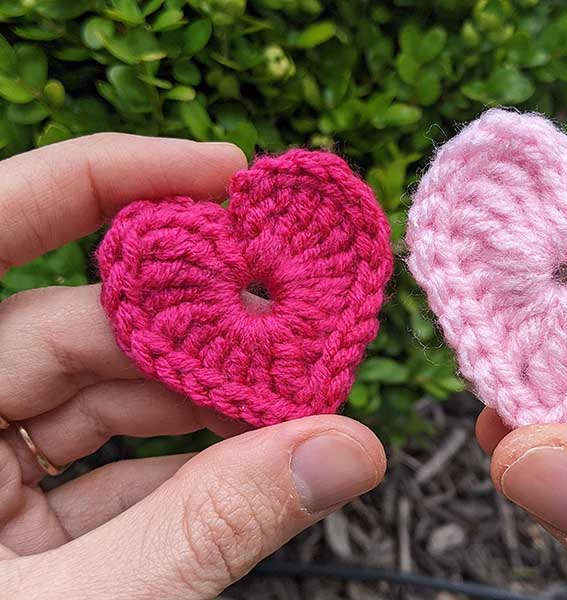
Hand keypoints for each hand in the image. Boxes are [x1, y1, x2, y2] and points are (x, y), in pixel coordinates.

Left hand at [0, 134, 385, 597]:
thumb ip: (208, 526)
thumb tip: (344, 451)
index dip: (110, 181)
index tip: (228, 175)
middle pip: (82, 326)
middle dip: (203, 329)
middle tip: (304, 331)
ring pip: (107, 400)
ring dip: (208, 403)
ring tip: (299, 409)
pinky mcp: (7, 522)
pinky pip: (107, 466)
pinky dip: (184, 466)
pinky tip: (255, 465)